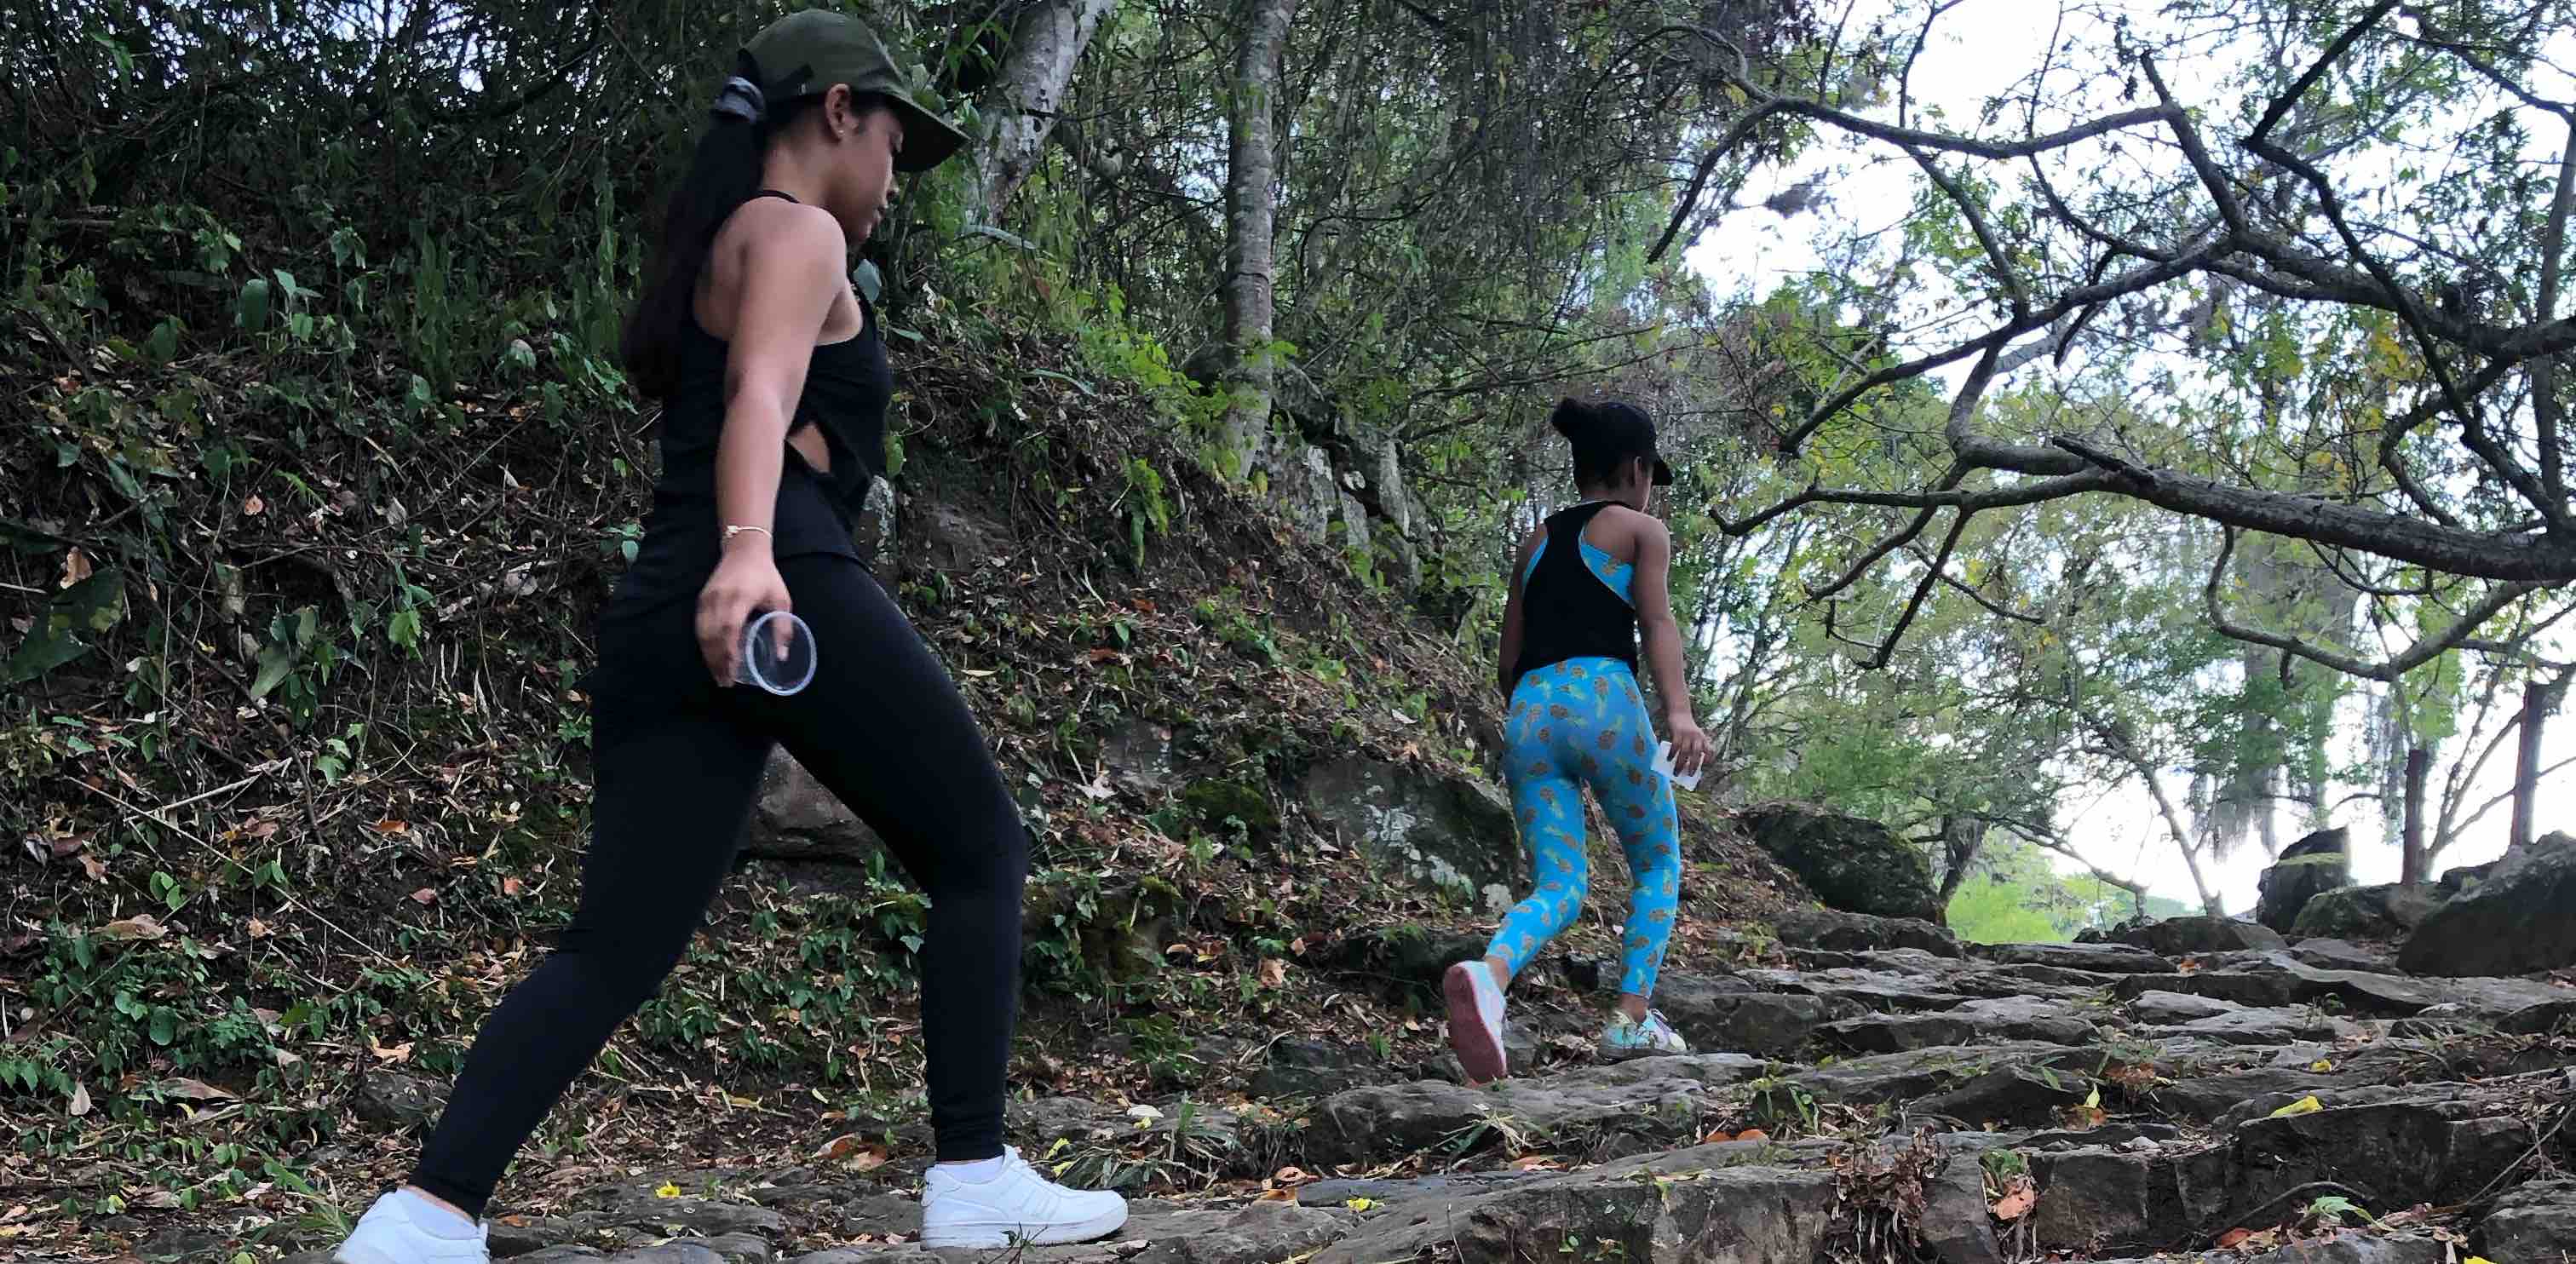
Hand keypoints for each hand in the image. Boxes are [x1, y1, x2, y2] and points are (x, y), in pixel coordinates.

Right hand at [697, 541, 791, 685]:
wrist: (744, 550)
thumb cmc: (766, 576)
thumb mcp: (780, 599)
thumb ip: (782, 627)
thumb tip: (782, 657)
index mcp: (739, 598)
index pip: (729, 630)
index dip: (729, 653)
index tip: (733, 673)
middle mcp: (719, 599)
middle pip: (712, 636)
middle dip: (717, 662)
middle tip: (725, 682)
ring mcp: (707, 599)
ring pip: (703, 634)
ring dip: (709, 657)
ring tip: (718, 675)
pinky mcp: (701, 600)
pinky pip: (699, 627)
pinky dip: (704, 645)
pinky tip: (711, 657)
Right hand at [1665, 711, 1712, 777]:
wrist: (1680, 712)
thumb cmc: (1686, 727)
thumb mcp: (1694, 735)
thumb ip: (1692, 746)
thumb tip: (1685, 764)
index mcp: (1703, 738)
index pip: (1710, 750)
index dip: (1709, 759)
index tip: (1703, 767)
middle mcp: (1697, 737)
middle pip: (1697, 753)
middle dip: (1693, 765)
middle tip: (1690, 775)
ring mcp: (1687, 734)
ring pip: (1685, 752)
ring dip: (1680, 764)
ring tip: (1676, 772)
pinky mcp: (1677, 732)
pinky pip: (1675, 745)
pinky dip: (1672, 754)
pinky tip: (1668, 759)